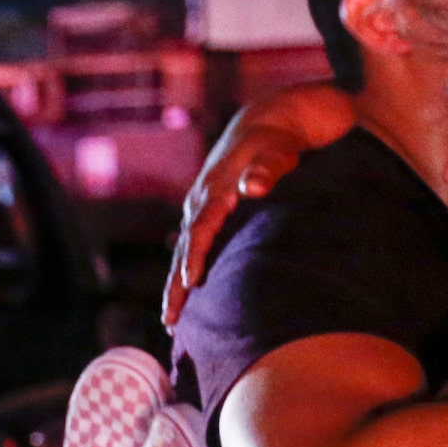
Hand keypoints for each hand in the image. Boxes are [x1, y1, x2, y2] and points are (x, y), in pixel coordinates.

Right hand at [162, 111, 304, 328]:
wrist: (265, 125)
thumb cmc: (275, 143)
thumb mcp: (277, 152)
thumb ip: (267, 169)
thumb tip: (253, 187)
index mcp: (213, 190)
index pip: (200, 229)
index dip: (195, 257)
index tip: (190, 284)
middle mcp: (199, 202)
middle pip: (183, 250)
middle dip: (175, 286)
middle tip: (170, 320)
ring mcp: (200, 210)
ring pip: (183, 253)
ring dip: (176, 287)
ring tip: (172, 321)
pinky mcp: (206, 216)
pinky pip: (191, 249)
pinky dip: (185, 273)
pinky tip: (186, 298)